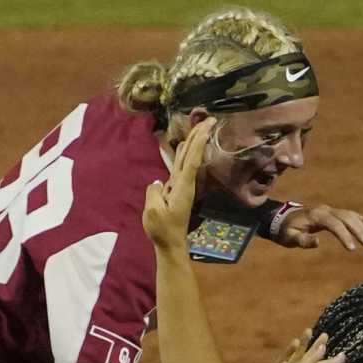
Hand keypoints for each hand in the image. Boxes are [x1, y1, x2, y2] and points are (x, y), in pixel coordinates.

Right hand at [144, 120, 214, 255]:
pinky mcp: (177, 189)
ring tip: (199, 127)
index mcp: (182, 185)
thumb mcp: (153, 211)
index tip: (208, 126)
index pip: (192, 158)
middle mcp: (185, 182)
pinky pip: (181, 166)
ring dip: (194, 142)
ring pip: (188, 158)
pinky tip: (184, 147)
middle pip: (193, 154)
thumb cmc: (162, 229)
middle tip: (209, 119)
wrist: (171, 243)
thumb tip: (157, 182)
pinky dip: (184, 153)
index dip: (199, 141)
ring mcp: (182, 185)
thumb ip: (153, 193)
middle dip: (200, 136)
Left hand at [270, 204, 362, 250]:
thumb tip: (318, 242)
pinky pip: (347, 213)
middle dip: (358, 230)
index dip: (344, 236)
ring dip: (360, 226)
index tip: (352, 248)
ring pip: (349, 215)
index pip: (335, 224)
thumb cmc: (285, 230)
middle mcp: (325, 210)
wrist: (281, 218)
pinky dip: (358, 217)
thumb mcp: (289, 238)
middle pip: (346, 217)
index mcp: (316, 216)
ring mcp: (328, 210)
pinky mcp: (330, 212)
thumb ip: (303, 240)